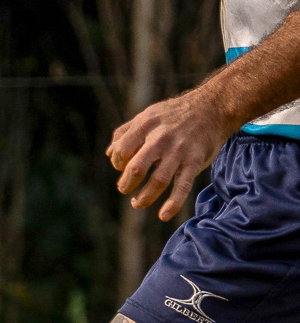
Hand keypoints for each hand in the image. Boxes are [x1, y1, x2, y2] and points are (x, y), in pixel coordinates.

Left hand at [107, 89, 233, 220]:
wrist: (214, 107)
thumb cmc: (175, 114)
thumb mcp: (147, 115)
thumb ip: (126, 132)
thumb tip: (109, 153)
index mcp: (145, 125)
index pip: (121, 151)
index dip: (117, 163)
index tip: (122, 167)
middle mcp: (161, 138)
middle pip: (136, 168)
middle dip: (126, 184)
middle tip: (125, 189)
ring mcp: (179, 151)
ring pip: (158, 181)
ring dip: (144, 197)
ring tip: (137, 203)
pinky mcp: (194, 161)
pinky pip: (183, 186)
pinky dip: (173, 203)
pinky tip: (164, 216)